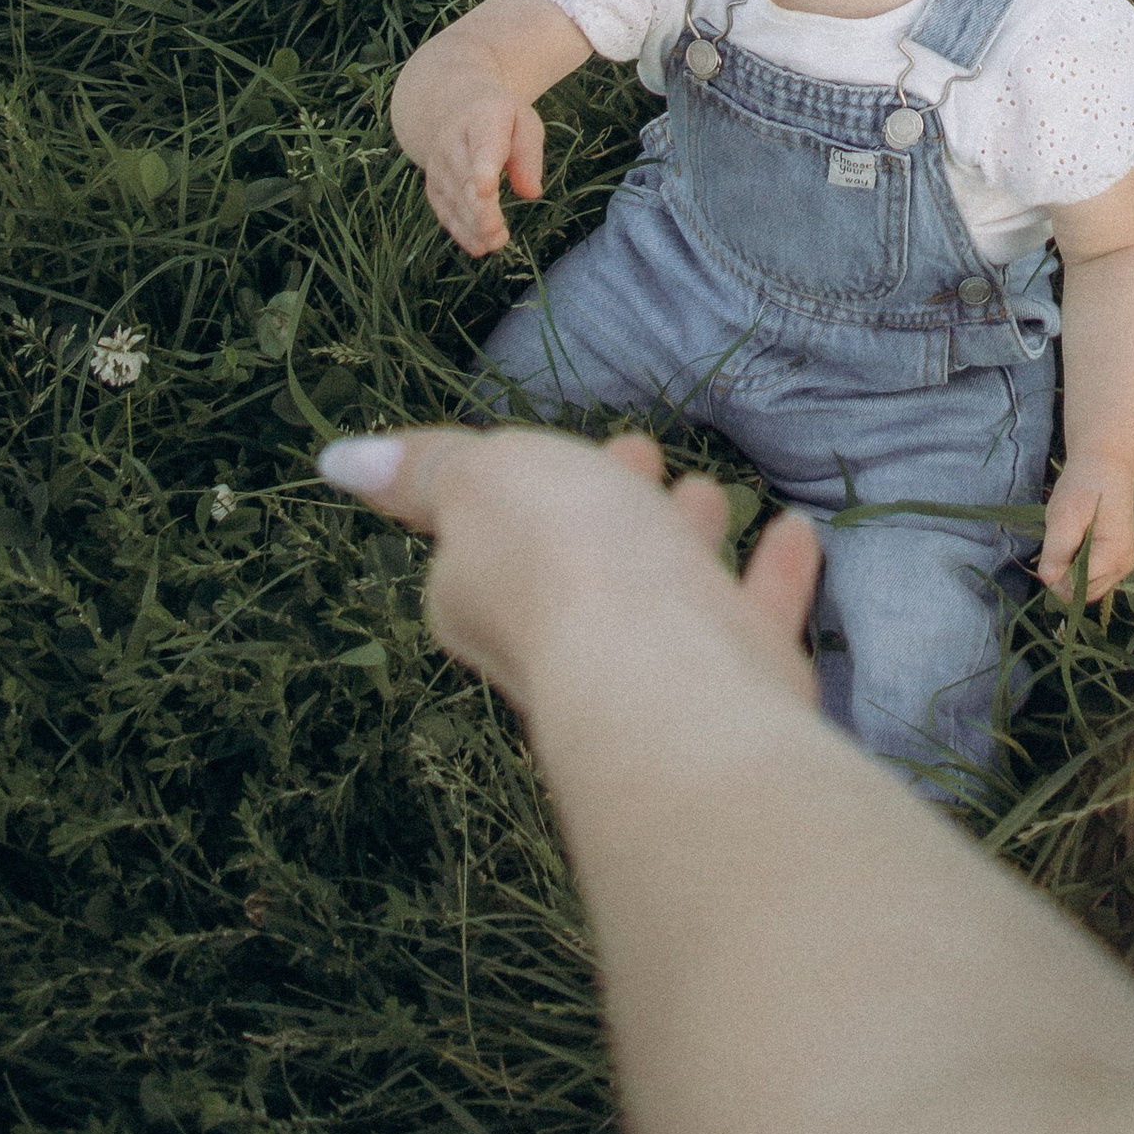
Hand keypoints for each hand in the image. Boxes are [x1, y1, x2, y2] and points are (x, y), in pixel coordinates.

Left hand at [318, 426, 824, 721]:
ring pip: (668, 592)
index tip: (571, 447)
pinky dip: (769, 577)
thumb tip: (338, 461)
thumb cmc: (562, 562)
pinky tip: (795, 536)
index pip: (501, 534)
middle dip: (610, 507)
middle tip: (642, 455)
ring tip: (708, 493)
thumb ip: (428, 468)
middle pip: (587, 564)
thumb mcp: (484, 480)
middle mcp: (564, 644)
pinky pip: (751, 618)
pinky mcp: (732, 687)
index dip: (536, 483)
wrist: (668, 678)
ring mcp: (654, 670)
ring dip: (682, 539)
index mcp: (488, 597)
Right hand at [403, 72, 547, 258]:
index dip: (483, 168)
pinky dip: (461, 230)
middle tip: (498, 234)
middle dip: (480, 209)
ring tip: (495, 243)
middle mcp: (452, 142)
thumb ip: (529, 154)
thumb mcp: (523, 122)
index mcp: (482, 118)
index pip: (482, 145)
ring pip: (454, 200)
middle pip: (466, 180)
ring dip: (473, 225)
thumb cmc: (499, 118)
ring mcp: (438, 165)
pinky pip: (445, 211)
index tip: (486, 189)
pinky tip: (479, 246)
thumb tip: (531, 193)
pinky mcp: (434, 186)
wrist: (450, 107)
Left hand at [1035, 460, 1133, 604]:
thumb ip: (1057, 551)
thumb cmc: (1083, 488)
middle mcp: (1124, 568)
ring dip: (1072, 572)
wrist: (1105, 468)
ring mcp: (1124, 567)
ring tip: (1071, 540)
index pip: (1077, 588)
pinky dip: (1081, 568)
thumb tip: (1049, 580)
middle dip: (1064, 576)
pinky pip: (1094, 579)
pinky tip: (1079, 543)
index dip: (1057, 575)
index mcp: (1113, 556)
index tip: (1052, 547)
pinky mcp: (1120, 563)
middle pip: (1083, 593)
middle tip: (1059, 542)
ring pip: (1088, 589)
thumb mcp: (1063, 515)